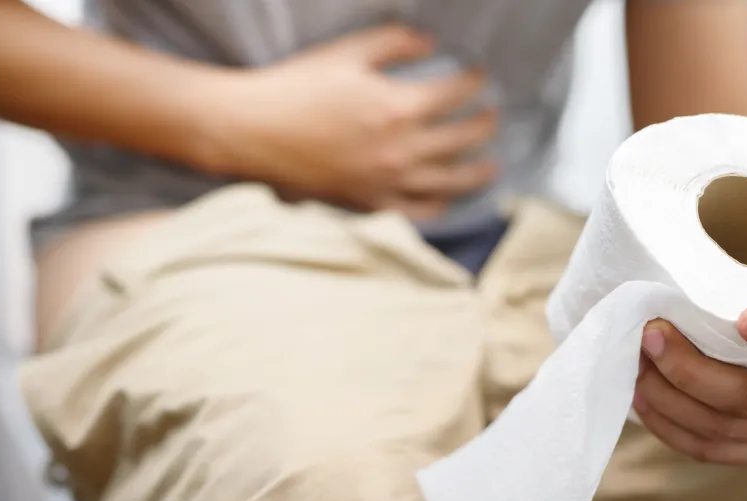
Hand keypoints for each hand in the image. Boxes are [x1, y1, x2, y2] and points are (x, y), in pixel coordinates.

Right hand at [204, 25, 496, 218]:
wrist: (254, 131)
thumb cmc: (297, 87)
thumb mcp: (347, 51)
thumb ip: (395, 42)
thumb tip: (430, 44)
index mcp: (398, 108)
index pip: (455, 94)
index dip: (473, 81)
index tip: (478, 75)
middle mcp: (402, 151)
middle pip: (462, 140)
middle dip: (484, 125)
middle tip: (492, 117)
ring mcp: (388, 182)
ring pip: (450, 183)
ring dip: (477, 173)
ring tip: (491, 166)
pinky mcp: (371, 203)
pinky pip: (417, 212)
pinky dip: (439, 207)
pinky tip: (447, 199)